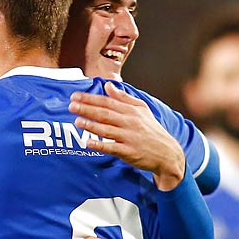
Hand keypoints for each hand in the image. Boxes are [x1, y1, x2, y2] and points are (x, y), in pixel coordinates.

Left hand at [69, 87, 187, 189]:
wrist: (166, 153)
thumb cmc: (151, 130)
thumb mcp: (142, 110)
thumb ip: (123, 97)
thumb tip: (108, 85)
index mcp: (131, 111)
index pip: (107, 102)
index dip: (90, 99)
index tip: (75, 96)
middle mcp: (130, 122)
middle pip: (105, 114)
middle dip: (87, 109)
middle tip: (71, 106)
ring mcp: (129, 138)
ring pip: (107, 130)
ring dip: (91, 125)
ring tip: (77, 121)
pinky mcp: (129, 152)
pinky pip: (112, 148)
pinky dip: (100, 145)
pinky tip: (88, 143)